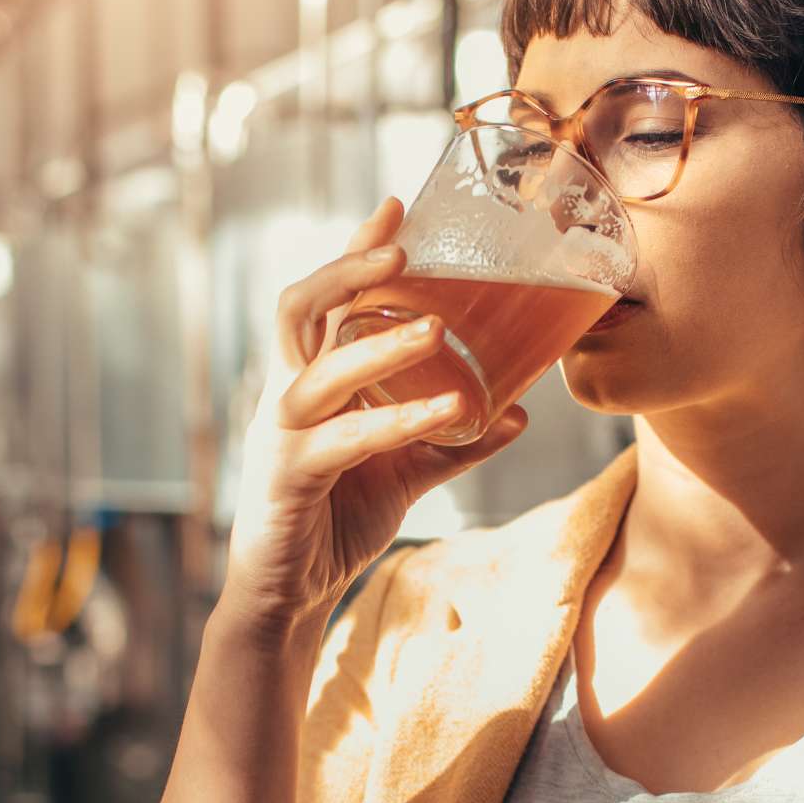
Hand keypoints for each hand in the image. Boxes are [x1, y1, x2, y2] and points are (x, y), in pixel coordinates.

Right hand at [219, 197, 528, 629]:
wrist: (290, 596)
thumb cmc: (336, 519)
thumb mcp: (405, 470)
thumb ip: (454, 440)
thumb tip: (520, 412)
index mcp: (309, 379)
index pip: (324, 298)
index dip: (355, 250)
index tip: (395, 205)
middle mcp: (287, 394)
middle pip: (300, 308)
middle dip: (347, 270)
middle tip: (403, 252)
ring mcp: (283, 434)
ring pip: (318, 369)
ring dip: (379, 345)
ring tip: (438, 329)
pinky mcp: (290, 477)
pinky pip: (346, 440)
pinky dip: (400, 421)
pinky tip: (450, 410)